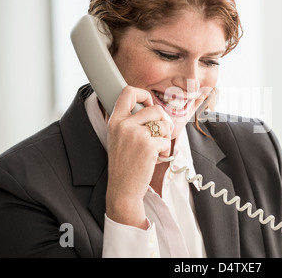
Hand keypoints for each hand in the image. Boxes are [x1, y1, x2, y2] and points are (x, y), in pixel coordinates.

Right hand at [105, 86, 173, 228]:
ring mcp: (136, 134)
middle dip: (163, 120)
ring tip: (156, 147)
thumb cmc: (124, 164)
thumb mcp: (119, 138)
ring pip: (164, 124)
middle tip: (160, 132)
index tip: (149, 105)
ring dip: (165, 136)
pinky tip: (155, 157)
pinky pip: (166, 140)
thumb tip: (153, 108)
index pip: (128, 92)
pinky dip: (165, 149)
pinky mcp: (148, 145)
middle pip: (155, 108)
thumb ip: (131, 121)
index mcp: (115, 120)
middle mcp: (123, 124)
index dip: (144, 94)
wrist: (123, 189)